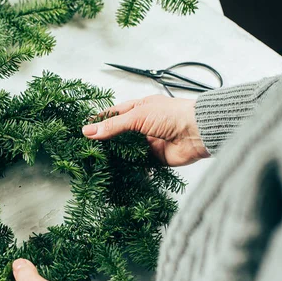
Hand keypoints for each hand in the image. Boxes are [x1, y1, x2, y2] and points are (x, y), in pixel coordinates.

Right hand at [82, 95, 209, 165]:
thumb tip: (88, 132)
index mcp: (140, 108)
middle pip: (118, 133)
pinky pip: (137, 164)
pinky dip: (127, 167)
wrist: (198, 132)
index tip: (83, 129)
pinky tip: (114, 171)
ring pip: (126, 150)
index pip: (114, 114)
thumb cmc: (172, 115)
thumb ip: (113, 126)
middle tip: (86, 148)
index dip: (99, 121)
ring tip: (95, 161)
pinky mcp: (154, 158)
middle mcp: (143, 125)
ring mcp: (148, 142)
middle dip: (104, 140)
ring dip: (114, 155)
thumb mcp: (138, 116)